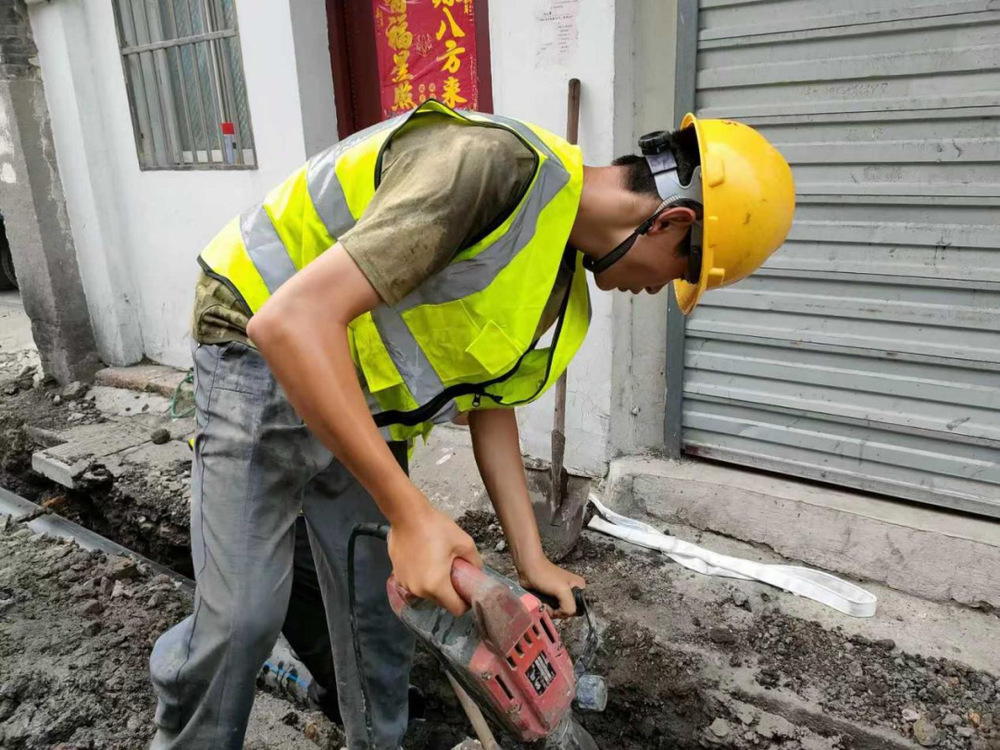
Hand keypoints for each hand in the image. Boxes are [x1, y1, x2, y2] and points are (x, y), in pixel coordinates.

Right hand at [388, 500, 482, 616]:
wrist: (407, 515)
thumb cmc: (436, 528)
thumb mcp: (464, 543)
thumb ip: (475, 562)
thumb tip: (478, 572)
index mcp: (436, 585)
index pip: (456, 609)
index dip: (466, 602)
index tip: (467, 589)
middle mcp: (419, 590)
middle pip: (441, 602)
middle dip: (450, 592)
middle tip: (455, 572)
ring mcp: (406, 584)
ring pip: (427, 594)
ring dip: (435, 585)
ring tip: (438, 563)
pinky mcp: (397, 577)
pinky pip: (415, 585)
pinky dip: (422, 579)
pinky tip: (424, 561)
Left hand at [518, 557, 586, 617]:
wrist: (528, 569)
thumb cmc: (545, 575)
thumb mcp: (563, 590)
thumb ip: (569, 606)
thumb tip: (563, 615)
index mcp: (579, 588)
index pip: (580, 609)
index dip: (569, 611)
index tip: (559, 606)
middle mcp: (572, 592)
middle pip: (569, 612)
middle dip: (558, 612)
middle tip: (550, 604)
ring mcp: (561, 596)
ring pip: (560, 613)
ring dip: (551, 612)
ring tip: (545, 603)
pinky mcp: (552, 599)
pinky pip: (552, 611)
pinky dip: (547, 610)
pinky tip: (542, 604)